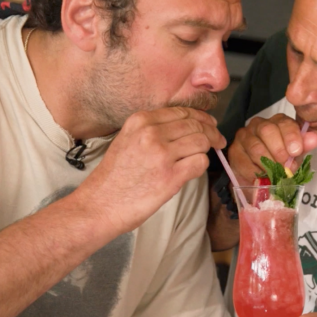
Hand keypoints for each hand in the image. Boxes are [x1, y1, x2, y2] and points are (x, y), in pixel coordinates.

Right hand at [76, 107, 225, 235]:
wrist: (98, 205)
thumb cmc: (113, 177)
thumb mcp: (127, 140)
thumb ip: (152, 130)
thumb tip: (186, 127)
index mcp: (140, 121)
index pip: (182, 112)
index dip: (201, 117)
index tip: (210, 124)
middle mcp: (151, 133)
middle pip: (196, 125)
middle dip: (211, 132)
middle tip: (218, 140)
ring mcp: (162, 154)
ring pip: (202, 141)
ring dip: (209, 148)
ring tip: (209, 154)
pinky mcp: (171, 177)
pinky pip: (200, 163)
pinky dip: (201, 165)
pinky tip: (194, 169)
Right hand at [229, 114, 316, 184]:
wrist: (260, 177)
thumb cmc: (280, 161)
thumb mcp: (295, 155)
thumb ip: (304, 146)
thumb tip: (313, 139)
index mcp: (279, 122)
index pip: (285, 123)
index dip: (291, 137)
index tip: (296, 151)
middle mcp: (260, 124)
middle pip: (267, 130)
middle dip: (278, 150)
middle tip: (285, 167)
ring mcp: (245, 135)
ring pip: (255, 146)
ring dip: (267, 163)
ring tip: (275, 175)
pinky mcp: (234, 150)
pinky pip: (243, 160)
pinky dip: (254, 172)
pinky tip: (261, 178)